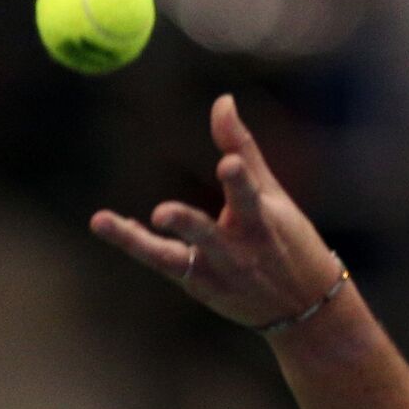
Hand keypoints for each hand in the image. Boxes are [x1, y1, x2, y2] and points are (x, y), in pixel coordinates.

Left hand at [90, 94, 341, 330]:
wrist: (304, 307)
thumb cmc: (288, 240)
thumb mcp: (273, 195)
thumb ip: (242, 149)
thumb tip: (223, 101)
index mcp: (262, 220)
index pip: (249, 196)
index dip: (239, 180)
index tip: (229, 165)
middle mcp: (238, 248)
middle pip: (207, 234)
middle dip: (186, 223)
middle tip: (162, 214)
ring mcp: (217, 271)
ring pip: (173, 257)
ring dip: (139, 242)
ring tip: (104, 222)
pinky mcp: (201, 285)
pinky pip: (163, 263)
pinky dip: (136, 243)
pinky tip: (109, 225)